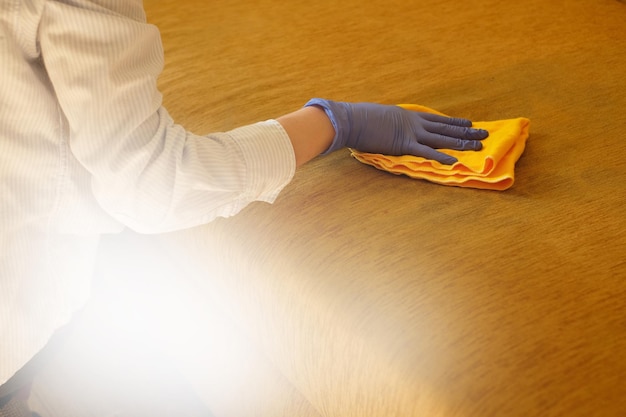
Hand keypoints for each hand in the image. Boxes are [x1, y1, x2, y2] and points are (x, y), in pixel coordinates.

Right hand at [305, 99, 488, 164]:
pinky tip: (455, 160)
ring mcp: (411, 133)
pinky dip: (441, 156)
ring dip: (461, 142)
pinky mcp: (404, 145)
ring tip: (478, 146)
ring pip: (442, 138)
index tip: (469, 123)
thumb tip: (391, 126)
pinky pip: (426, 152)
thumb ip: (391, 122)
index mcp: (409, 115)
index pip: (437, 119)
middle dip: (466, 132)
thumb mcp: (381, 117)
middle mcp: (415, 122)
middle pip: (446, 128)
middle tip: (484, 134)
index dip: (455, 122)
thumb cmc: (361, 118)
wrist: (352, 119)